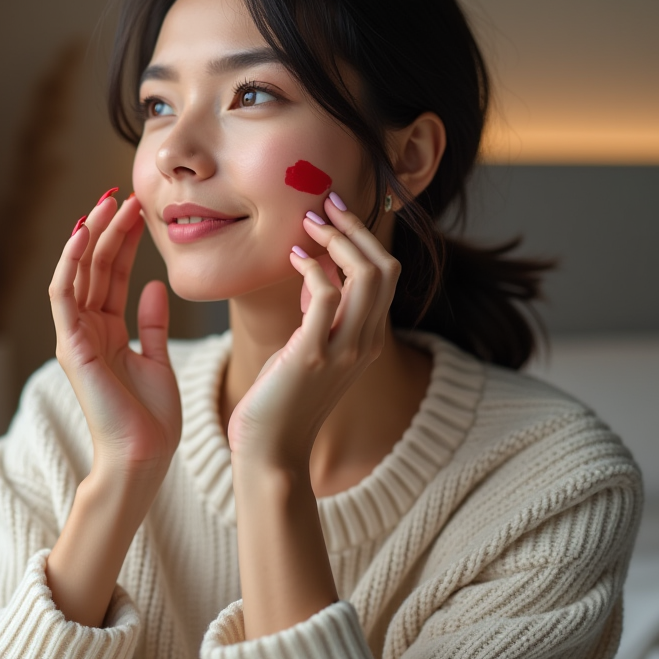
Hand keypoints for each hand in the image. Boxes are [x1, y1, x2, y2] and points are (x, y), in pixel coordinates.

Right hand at [49, 191, 181, 478]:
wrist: (144, 457)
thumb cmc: (152, 419)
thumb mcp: (158, 360)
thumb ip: (152, 324)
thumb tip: (152, 285)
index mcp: (106, 331)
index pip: (111, 274)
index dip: (124, 240)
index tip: (141, 209)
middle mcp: (86, 329)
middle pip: (94, 266)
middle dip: (109, 228)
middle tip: (126, 194)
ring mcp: (75, 336)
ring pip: (78, 272)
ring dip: (91, 235)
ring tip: (109, 202)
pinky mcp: (71, 346)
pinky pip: (63, 295)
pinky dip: (70, 263)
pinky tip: (84, 234)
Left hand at [226, 194, 400, 469]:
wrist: (272, 453)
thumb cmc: (283, 401)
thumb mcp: (311, 350)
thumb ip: (321, 316)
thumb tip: (318, 273)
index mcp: (368, 340)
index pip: (386, 275)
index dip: (364, 237)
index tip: (335, 212)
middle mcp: (365, 343)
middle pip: (385, 268)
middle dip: (356, 228)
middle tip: (324, 205)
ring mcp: (343, 350)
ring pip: (367, 276)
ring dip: (339, 240)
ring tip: (310, 222)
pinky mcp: (313, 356)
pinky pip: (327, 296)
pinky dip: (314, 267)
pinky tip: (295, 258)